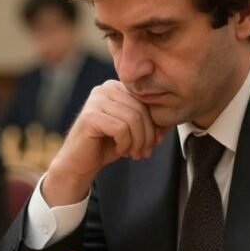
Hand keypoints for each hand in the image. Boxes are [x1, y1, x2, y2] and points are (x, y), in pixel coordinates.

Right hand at [43, 80, 168, 205]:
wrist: (79, 163)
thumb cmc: (107, 145)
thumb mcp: (133, 132)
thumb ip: (150, 123)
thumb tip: (170, 122)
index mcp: (116, 87)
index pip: (146, 101)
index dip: (153, 124)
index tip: (153, 144)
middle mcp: (105, 88)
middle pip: (141, 110)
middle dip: (147, 135)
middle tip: (143, 153)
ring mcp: (96, 100)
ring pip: (133, 119)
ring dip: (137, 142)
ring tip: (132, 153)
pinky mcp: (90, 115)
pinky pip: (121, 128)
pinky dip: (125, 143)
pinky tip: (119, 150)